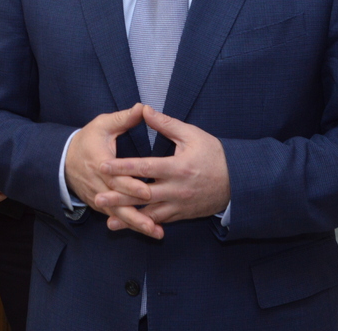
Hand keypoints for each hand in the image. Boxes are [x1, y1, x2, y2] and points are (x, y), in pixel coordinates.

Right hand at [64, 104, 151, 223]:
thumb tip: (143, 108)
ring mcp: (98, 196)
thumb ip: (123, 118)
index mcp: (100, 162)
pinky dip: (130, 225)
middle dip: (137, 214)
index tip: (147, 191)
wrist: (64, 159)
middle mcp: (99, 183)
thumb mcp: (102, 125)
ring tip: (156, 233)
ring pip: (118, 214)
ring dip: (136, 224)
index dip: (131, 185)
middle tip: (155, 224)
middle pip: (119, 202)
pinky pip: (116, 216)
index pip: (117, 177)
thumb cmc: (87, 140)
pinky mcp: (100, 205)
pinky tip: (147, 231)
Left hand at [95, 105, 230, 238]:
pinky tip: (130, 227)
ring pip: (150, 214)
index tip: (103, 166)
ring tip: (108, 221)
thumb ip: (166, 124)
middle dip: (119, 198)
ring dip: (128, 217)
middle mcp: (176, 189)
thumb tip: (144, 109)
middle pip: (143, 195)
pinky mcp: (182, 214)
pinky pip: (160, 221)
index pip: (145, 167)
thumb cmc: (214, 155)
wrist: (238, 182)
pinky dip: (144, 225)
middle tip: (98, 198)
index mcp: (177, 167)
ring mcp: (179, 204)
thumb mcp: (192, 135)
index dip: (123, 167)